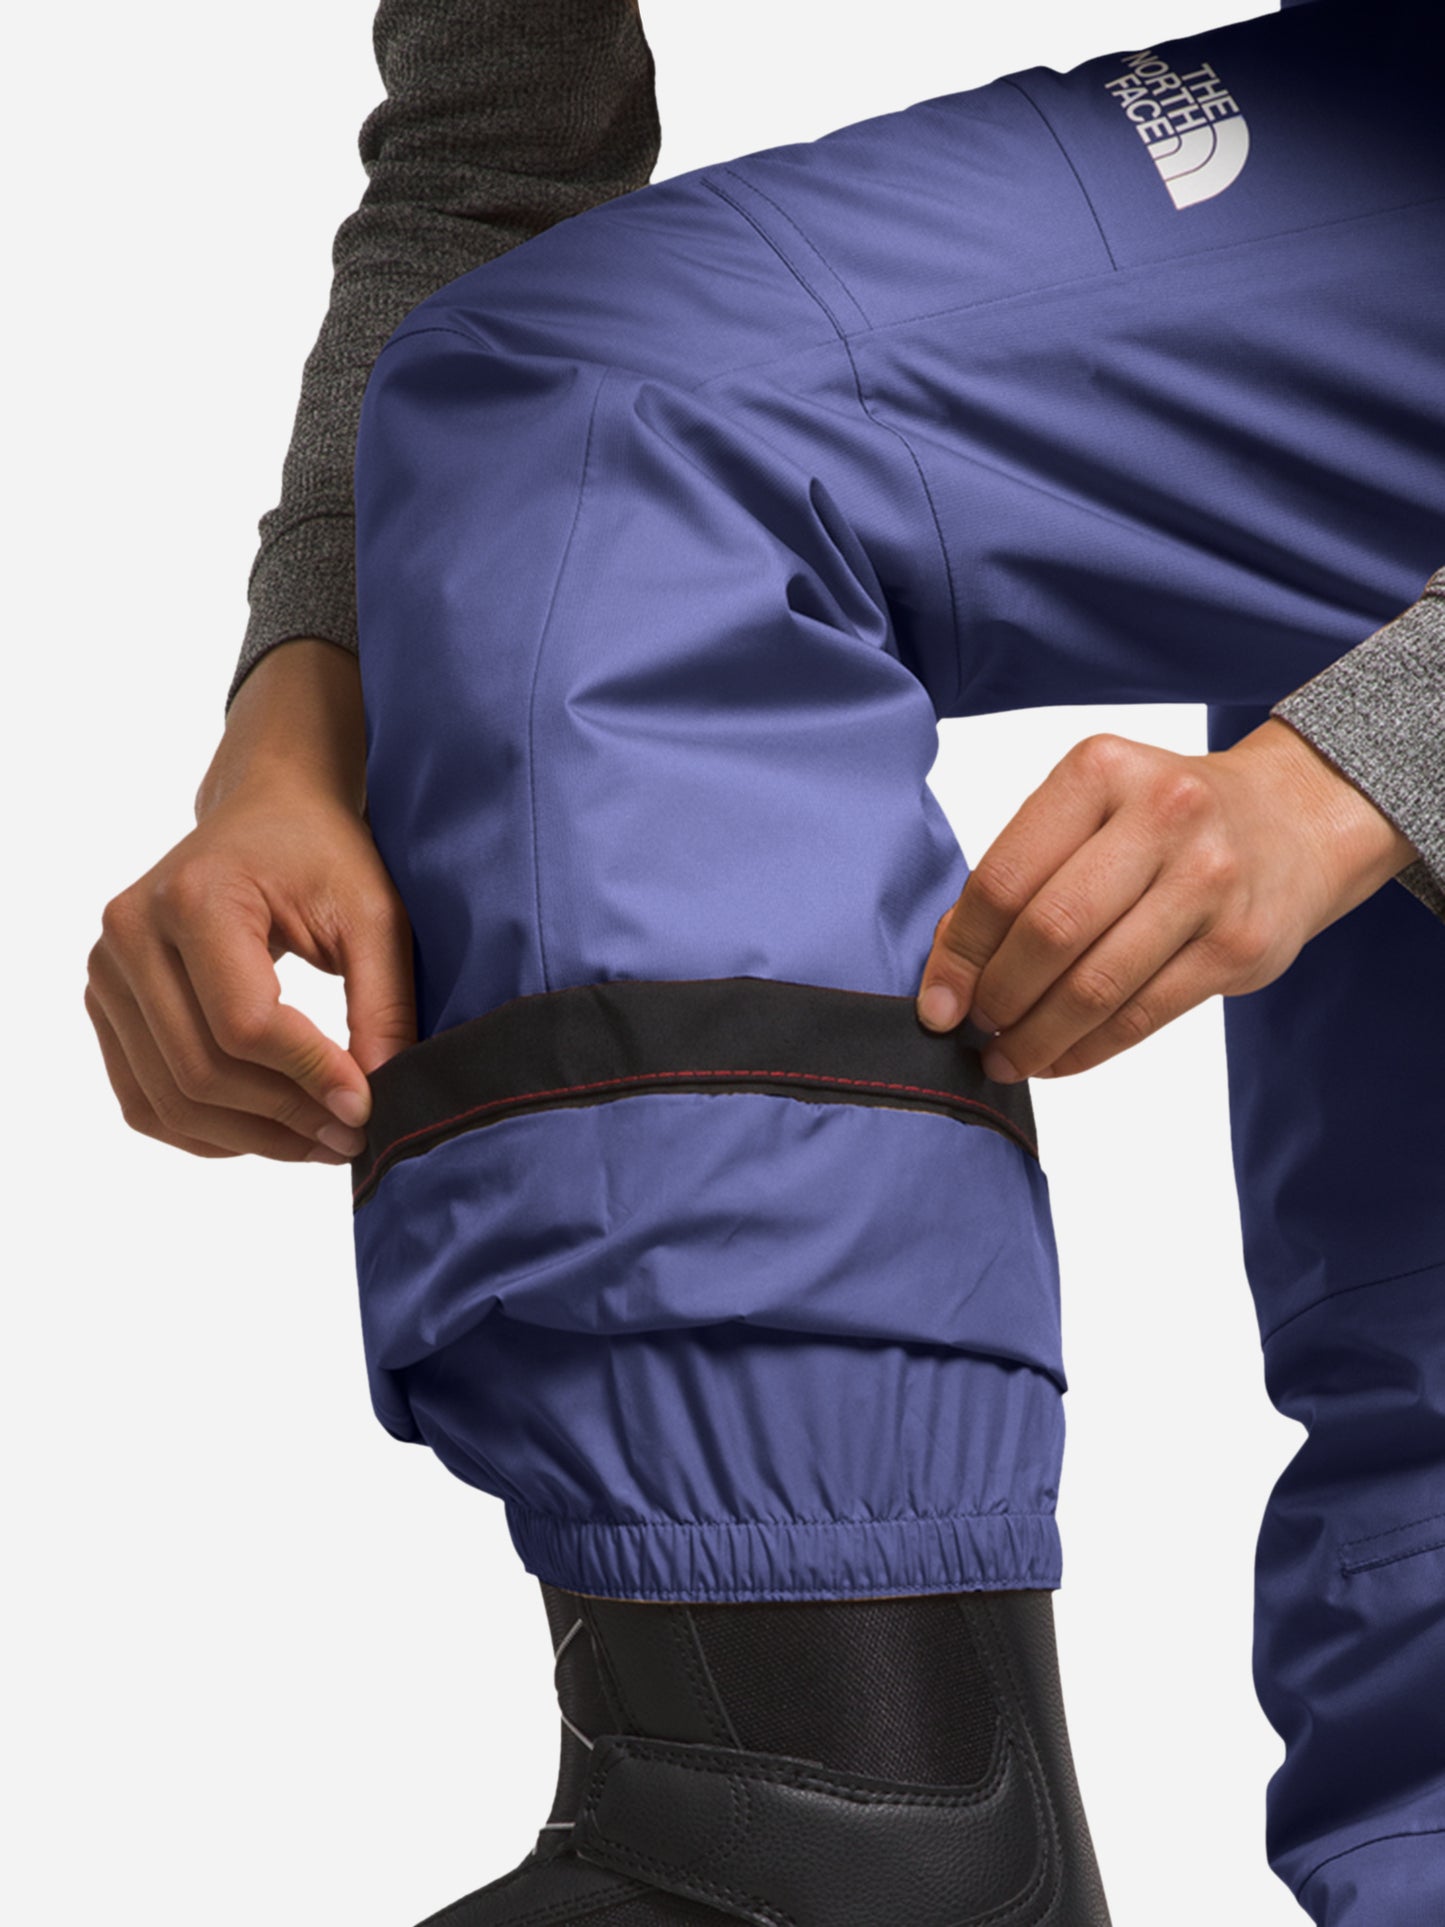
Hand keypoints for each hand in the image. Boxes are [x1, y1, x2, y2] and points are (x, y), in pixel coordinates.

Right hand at [85, 640, 415, 1162]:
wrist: (267, 813)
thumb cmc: (322, 855)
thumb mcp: (374, 915)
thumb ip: (382, 1005)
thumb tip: (376, 1102)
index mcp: (196, 897)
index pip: (245, 1023)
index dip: (309, 1076)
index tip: (368, 1106)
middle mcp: (131, 932)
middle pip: (201, 1070)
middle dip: (285, 1118)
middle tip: (352, 1137)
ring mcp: (107, 971)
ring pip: (170, 1099)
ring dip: (252, 1138)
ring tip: (320, 1142)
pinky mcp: (107, 1004)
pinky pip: (146, 1100)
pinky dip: (207, 1132)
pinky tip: (269, 1131)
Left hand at [914, 718, 1419, 1081]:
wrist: (1296, 819)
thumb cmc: (1166, 820)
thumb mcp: (1093, 807)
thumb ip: (1024, 870)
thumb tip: (949, 965)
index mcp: (1101, 770)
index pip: (1005, 878)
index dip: (960, 952)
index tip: (936, 1002)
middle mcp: (1163, 814)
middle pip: (1049, 932)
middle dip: (996, 997)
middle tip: (972, 1029)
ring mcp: (1209, 880)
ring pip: (1095, 985)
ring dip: (1036, 1038)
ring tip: (1006, 1057)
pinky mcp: (1239, 944)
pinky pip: (1142, 1015)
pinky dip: (1087, 1049)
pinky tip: (1057, 1060)